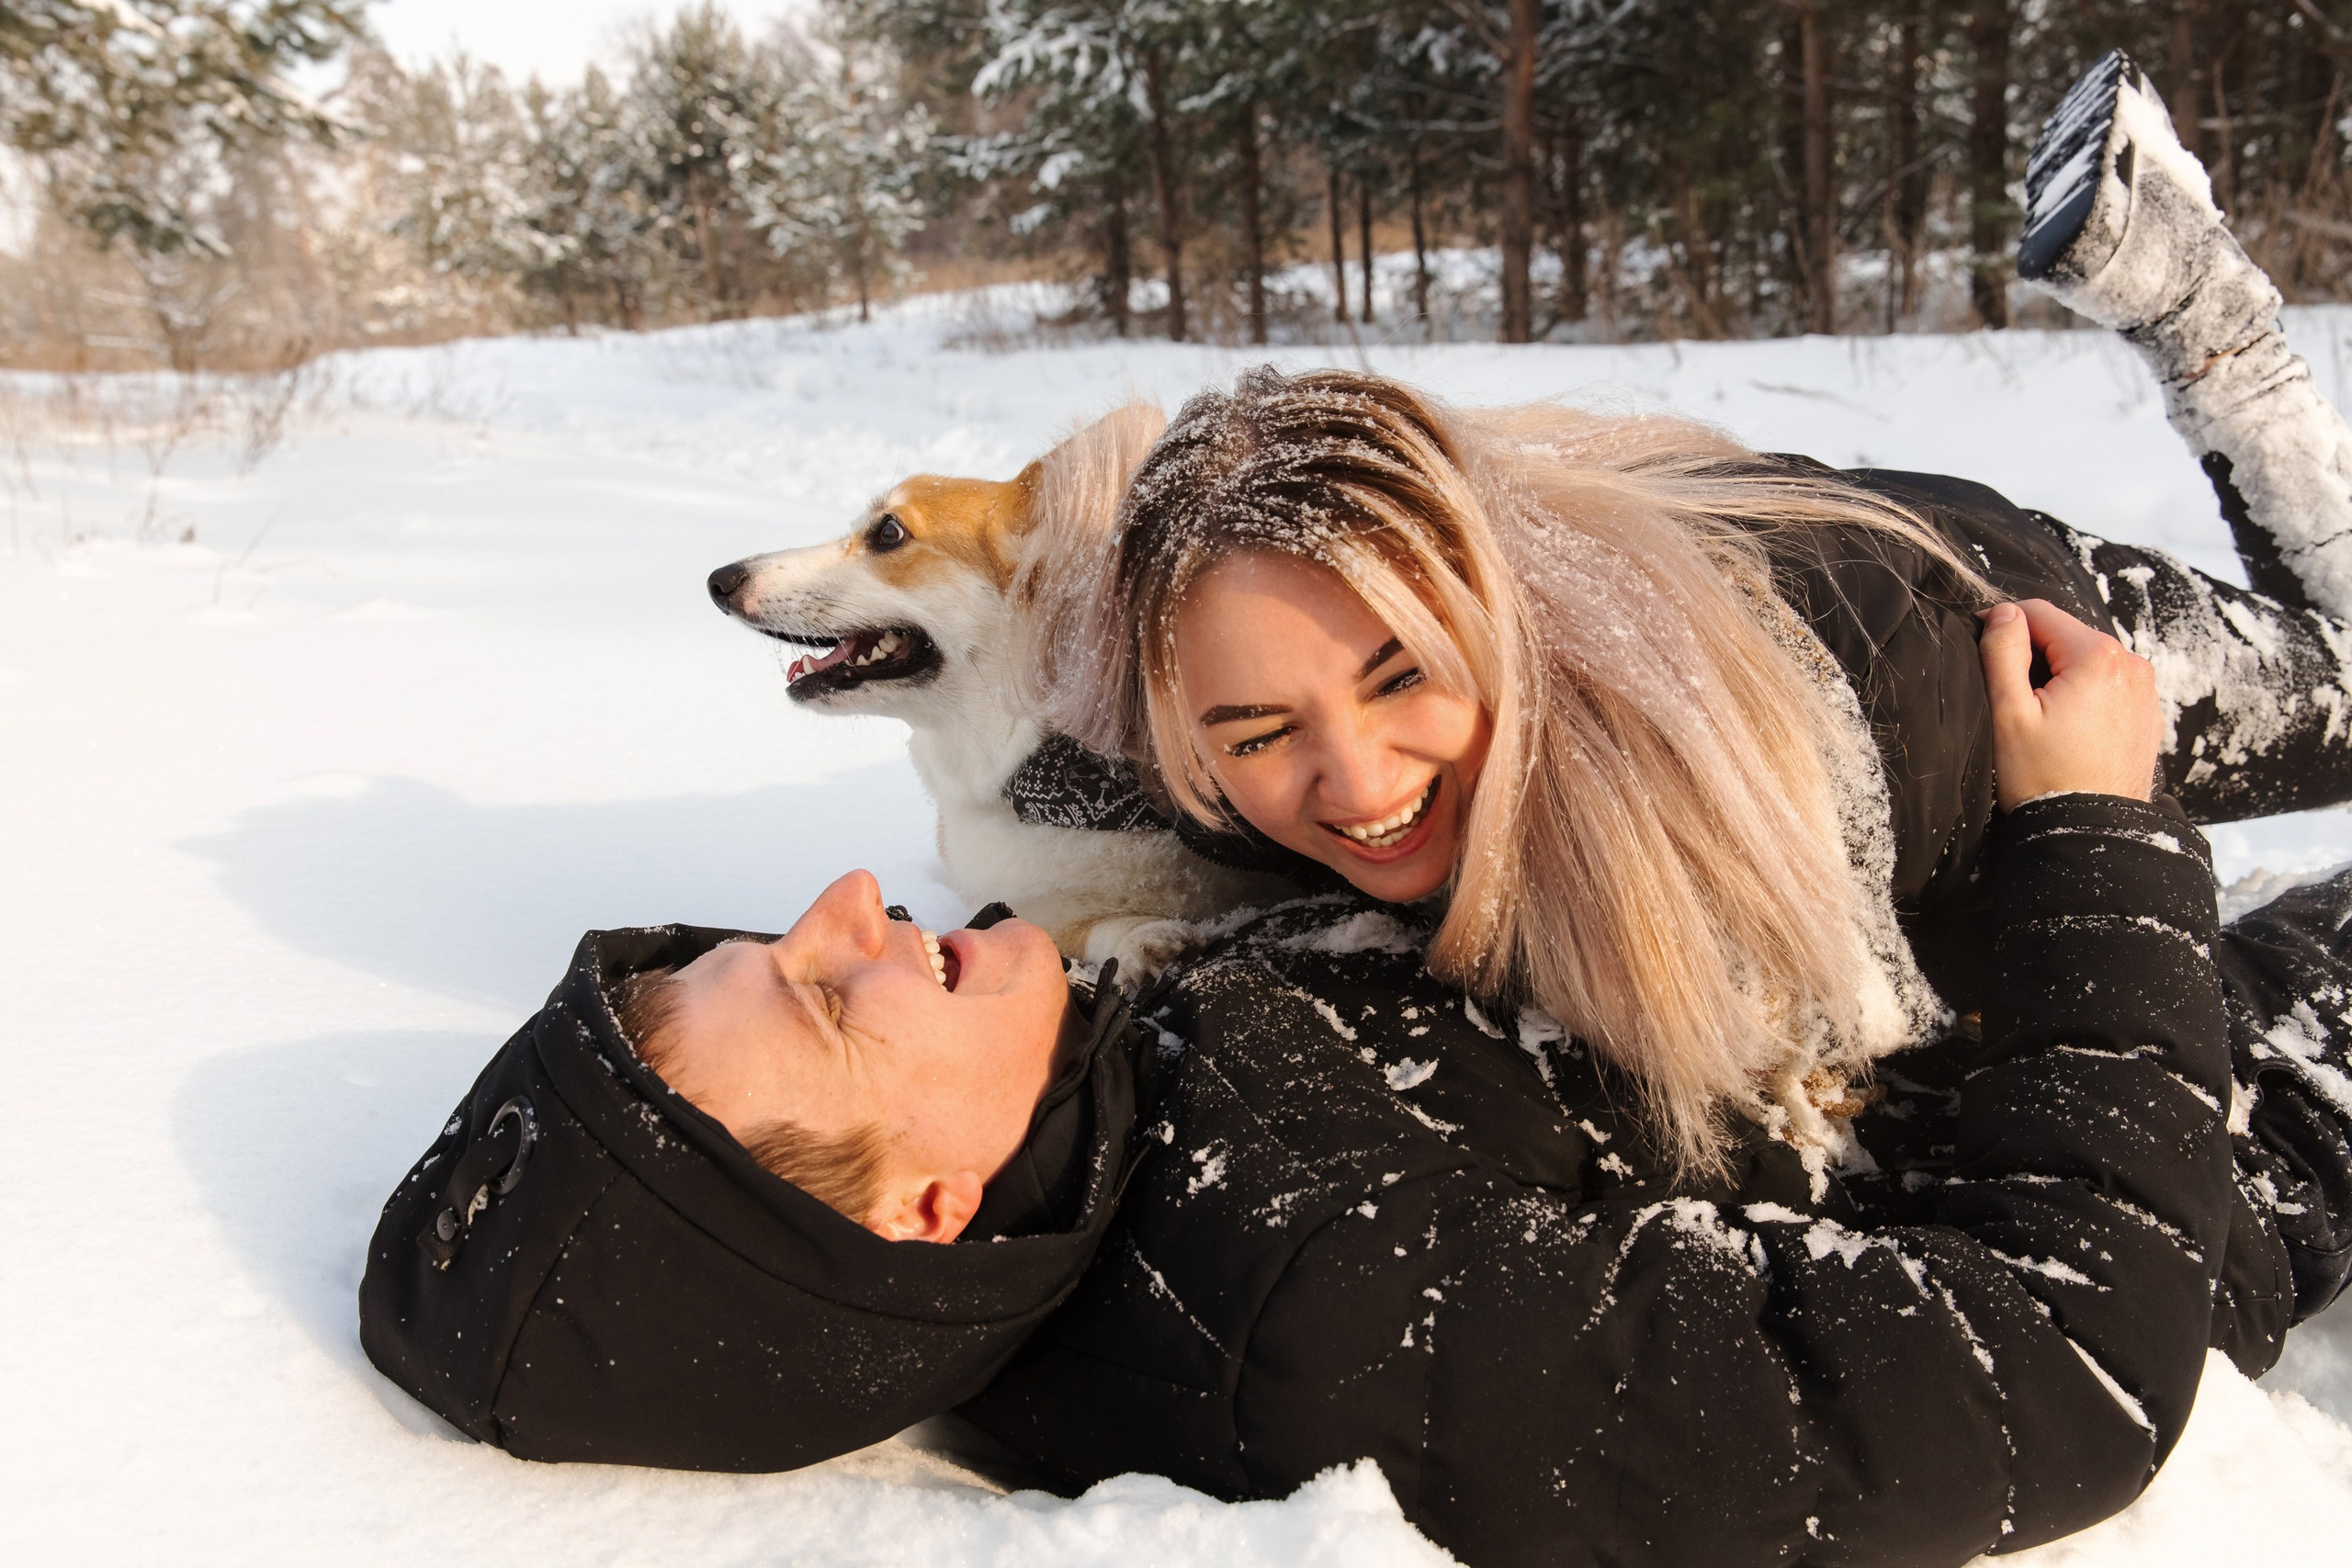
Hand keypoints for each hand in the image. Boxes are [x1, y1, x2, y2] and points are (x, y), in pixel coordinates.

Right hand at [1979, 599, 2160, 810]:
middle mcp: (2131, 664)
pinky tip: (2068, 729)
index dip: (2003, 626)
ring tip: (2041, 717)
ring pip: (2086, 661)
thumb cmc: (2044, 776)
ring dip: (2059, 676)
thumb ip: (2003, 652)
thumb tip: (2004, 613)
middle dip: (2034, 656)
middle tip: (2012, 698)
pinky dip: (2084, 695)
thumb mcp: (2009, 713)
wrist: (2092, 832)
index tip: (1984, 652)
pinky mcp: (2148, 713)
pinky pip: (2107, 686)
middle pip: (2065, 636)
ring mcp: (2145, 690)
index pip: (2039, 613)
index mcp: (2097, 656)